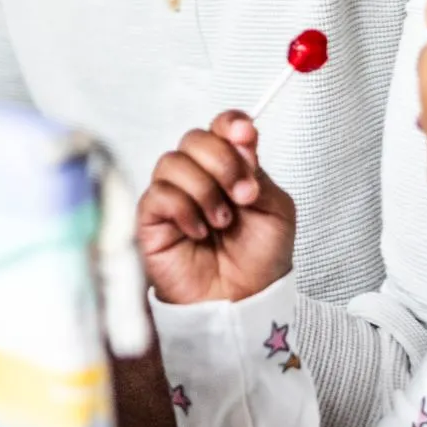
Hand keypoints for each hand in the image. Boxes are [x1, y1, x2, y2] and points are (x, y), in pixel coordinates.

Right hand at [136, 113, 297, 304]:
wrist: (244, 303)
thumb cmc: (259, 261)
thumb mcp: (275, 210)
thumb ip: (257, 171)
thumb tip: (240, 136)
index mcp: (228, 169)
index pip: (219, 127)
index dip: (229, 123)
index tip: (245, 134)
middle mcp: (197, 177)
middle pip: (194, 138)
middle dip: (223, 161)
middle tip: (243, 195)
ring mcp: (172, 196)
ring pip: (173, 162)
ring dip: (205, 190)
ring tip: (222, 222)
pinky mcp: (151, 220)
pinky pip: (158, 194)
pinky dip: (184, 210)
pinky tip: (198, 232)